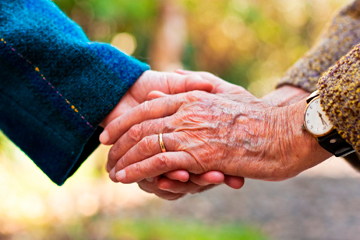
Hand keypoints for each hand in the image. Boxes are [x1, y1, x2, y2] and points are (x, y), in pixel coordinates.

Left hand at [101, 76, 331, 182]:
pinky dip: (138, 169)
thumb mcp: (226, 98)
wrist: (283, 132)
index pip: (147, 107)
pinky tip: (125, 176)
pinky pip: (159, 161)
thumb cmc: (258, 119)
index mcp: (191, 98)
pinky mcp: (199, 154)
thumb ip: (197, 91)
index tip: (109, 132)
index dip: (124, 120)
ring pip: (145, 143)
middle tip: (105, 153)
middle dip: (118, 141)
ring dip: (124, 158)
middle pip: (140, 125)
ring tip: (111, 169)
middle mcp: (187, 112)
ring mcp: (192, 132)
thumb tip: (170, 87)